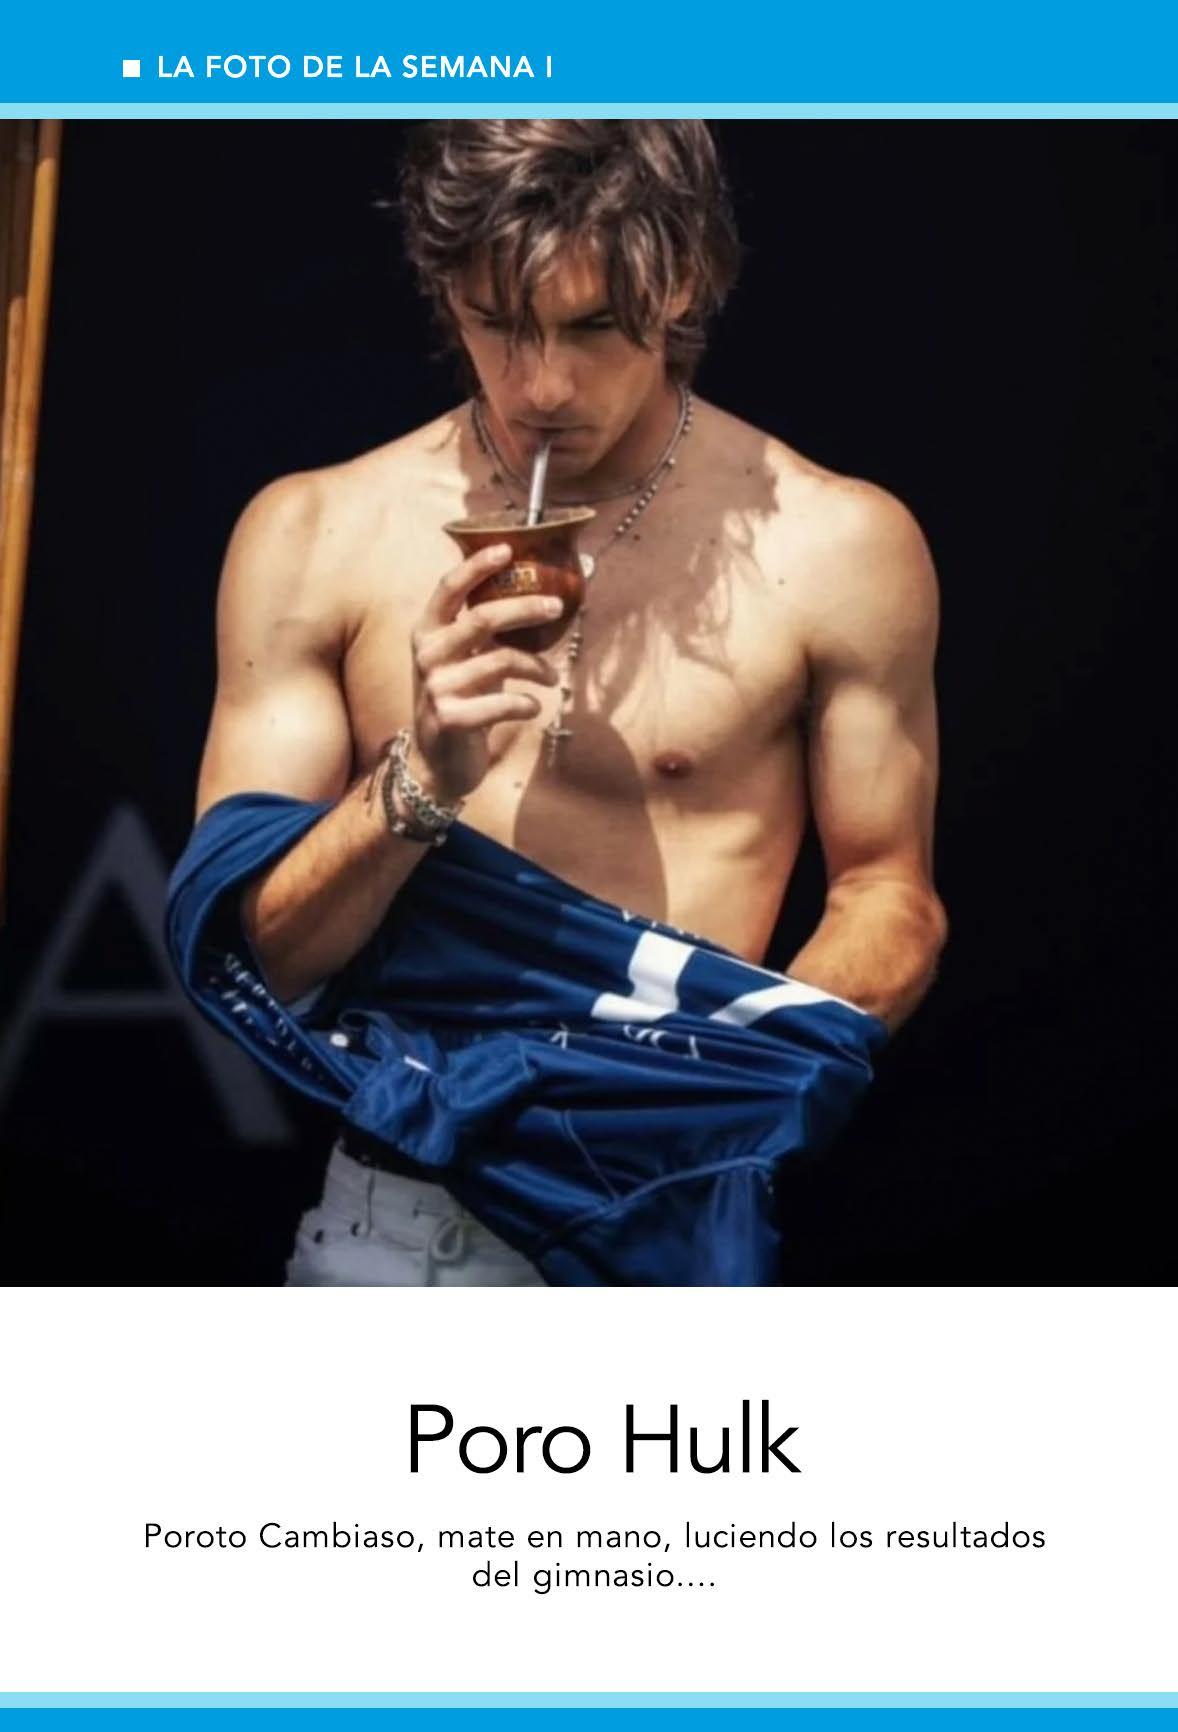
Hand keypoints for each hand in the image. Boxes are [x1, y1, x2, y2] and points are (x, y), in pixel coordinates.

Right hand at [409, 543, 560, 801]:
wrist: (436, 762)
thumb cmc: (460, 700)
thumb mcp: (463, 660)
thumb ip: (484, 631)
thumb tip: (539, 595)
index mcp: (427, 632)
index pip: (448, 589)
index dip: (476, 566)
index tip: (507, 549)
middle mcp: (427, 655)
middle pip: (482, 618)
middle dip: (525, 608)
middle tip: (556, 606)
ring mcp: (436, 688)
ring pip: (501, 661)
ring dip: (538, 667)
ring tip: (553, 676)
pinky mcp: (450, 720)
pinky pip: (503, 703)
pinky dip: (527, 703)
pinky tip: (534, 706)